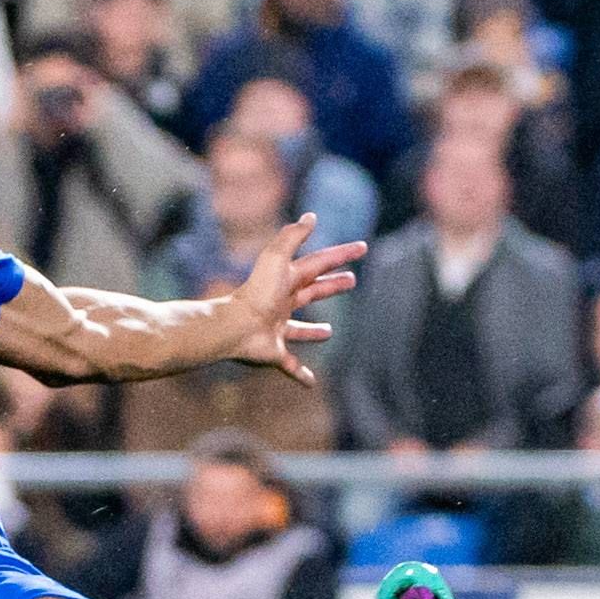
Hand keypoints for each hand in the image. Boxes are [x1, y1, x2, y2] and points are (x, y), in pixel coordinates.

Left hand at [222, 214, 361, 382]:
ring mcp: (278, 329)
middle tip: (352, 281)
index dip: (341, 255)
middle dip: (332, 286)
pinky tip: (310, 383)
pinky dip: (300, 374)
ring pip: (299, 330)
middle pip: (312, 292)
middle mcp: (283, 303)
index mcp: (287, 280)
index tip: (362, 247)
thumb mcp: (276, 257)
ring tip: (329, 331)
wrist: (237, 325)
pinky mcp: (274, 353)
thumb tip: (311, 215)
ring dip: (313, 331)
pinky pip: (290, 365)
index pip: (320, 263)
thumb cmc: (258, 292)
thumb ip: (292, 236)